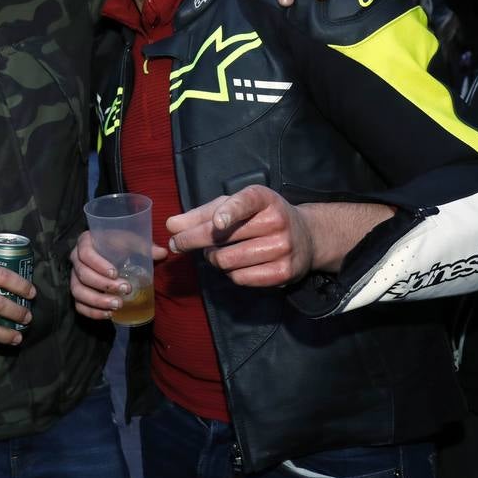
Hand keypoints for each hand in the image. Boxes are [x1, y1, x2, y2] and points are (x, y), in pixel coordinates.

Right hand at [69, 230, 167, 320]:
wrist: (112, 253)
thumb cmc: (120, 245)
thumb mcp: (131, 241)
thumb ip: (145, 246)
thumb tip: (162, 253)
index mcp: (85, 242)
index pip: (86, 253)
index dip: (98, 264)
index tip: (115, 273)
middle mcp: (76, 260)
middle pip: (83, 275)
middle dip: (104, 285)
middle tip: (125, 290)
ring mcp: (75, 278)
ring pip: (78, 292)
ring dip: (98, 301)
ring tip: (118, 305)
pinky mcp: (78, 294)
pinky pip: (79, 305)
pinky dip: (93, 312)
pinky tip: (109, 314)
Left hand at [165, 186, 317, 286]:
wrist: (306, 237)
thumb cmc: (259, 217)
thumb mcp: (235, 207)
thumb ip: (202, 214)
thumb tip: (171, 225)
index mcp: (263, 198)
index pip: (245, 203)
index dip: (230, 213)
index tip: (218, 223)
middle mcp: (276, 221)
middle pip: (222, 237)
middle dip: (192, 241)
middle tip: (177, 244)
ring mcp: (282, 248)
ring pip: (227, 261)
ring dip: (214, 259)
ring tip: (219, 252)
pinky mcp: (283, 273)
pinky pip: (240, 278)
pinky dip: (230, 274)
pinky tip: (237, 265)